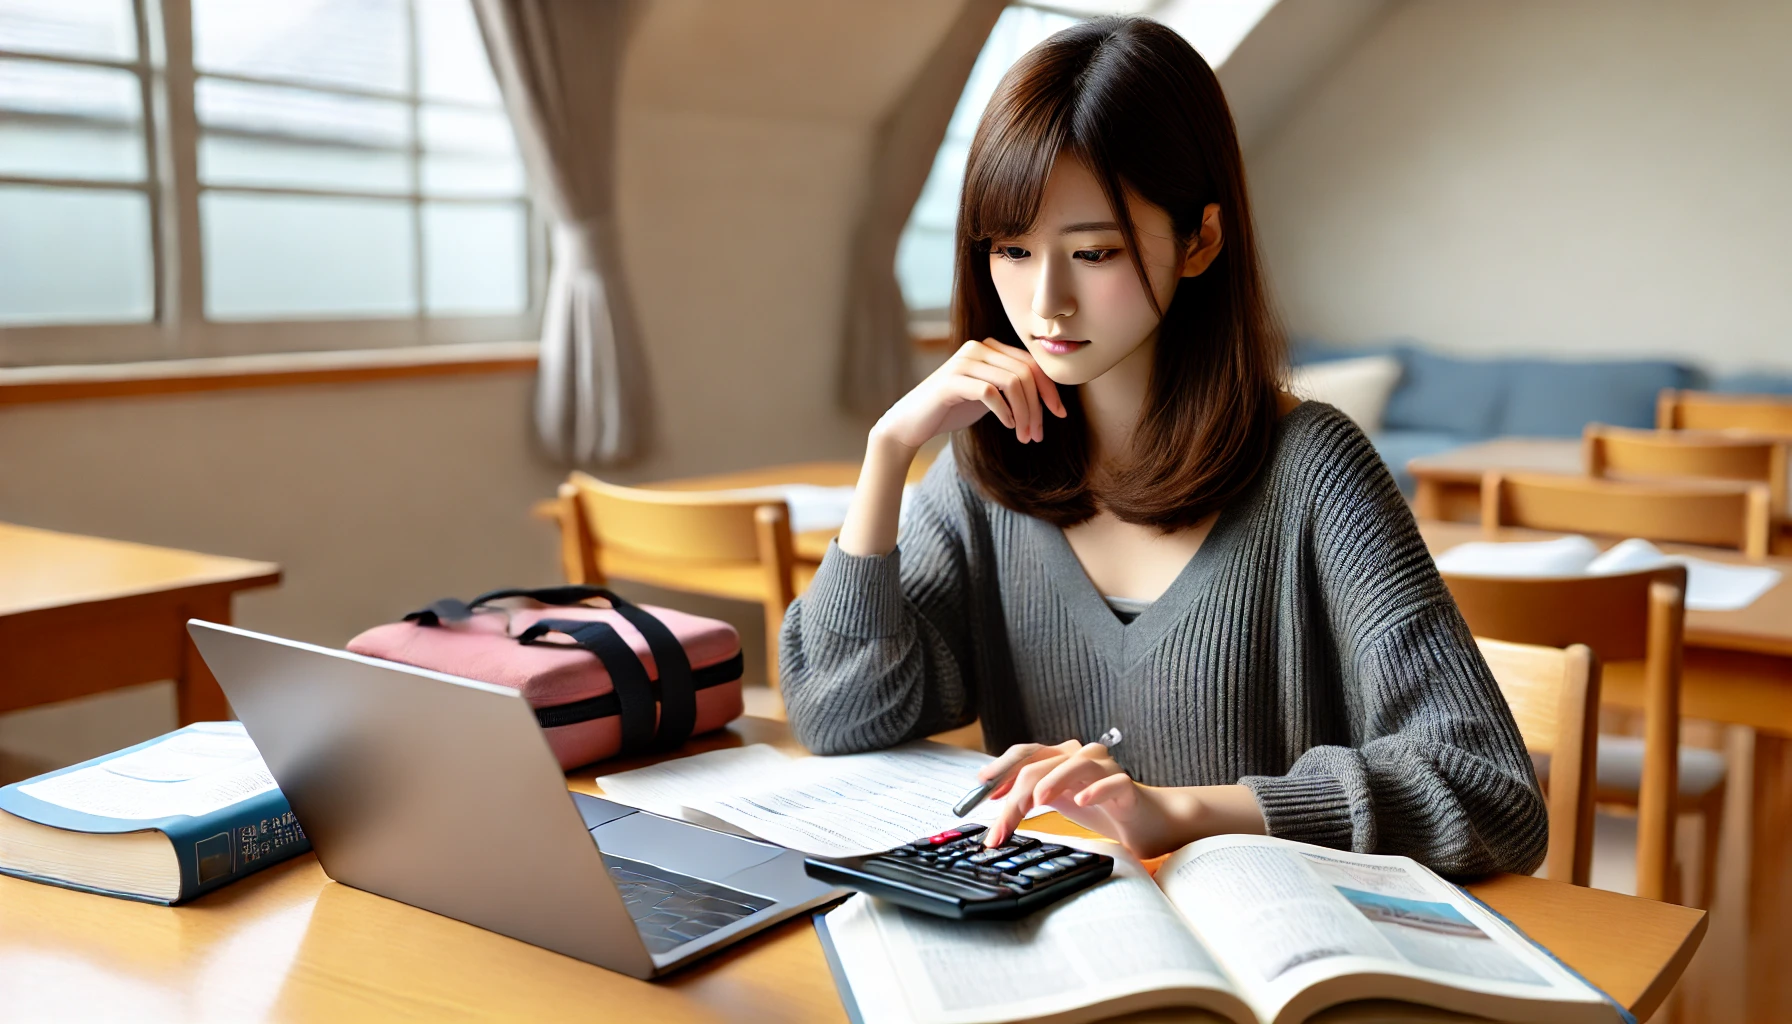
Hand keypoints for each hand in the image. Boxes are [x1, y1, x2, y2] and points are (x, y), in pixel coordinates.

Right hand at [872, 339, 1066, 451]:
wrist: (912, 422)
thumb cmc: (952, 409)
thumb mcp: (989, 395)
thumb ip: (1012, 387)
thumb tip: (1049, 396)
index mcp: (989, 347)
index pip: (1031, 363)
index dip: (1050, 389)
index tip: (1059, 414)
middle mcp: (978, 348)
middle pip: (1025, 373)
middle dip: (1038, 407)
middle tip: (1037, 434)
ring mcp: (964, 362)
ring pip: (1012, 382)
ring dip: (1024, 413)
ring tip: (1024, 436)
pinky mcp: (952, 381)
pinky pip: (990, 393)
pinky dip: (1005, 412)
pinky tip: (1008, 426)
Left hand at [979, 739, 1176, 858]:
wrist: (1145, 821)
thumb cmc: (1100, 807)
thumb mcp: (1058, 800)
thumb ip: (1031, 795)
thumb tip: (996, 805)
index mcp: (1061, 757)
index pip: (1026, 753)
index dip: (1003, 769)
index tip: (983, 789)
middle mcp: (1082, 755)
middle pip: (1042, 765)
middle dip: (1017, 795)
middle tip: (1002, 825)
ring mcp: (1106, 768)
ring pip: (1076, 764)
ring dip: (1053, 781)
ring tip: (1037, 801)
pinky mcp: (1127, 787)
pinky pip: (1112, 782)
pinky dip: (1095, 790)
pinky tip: (1082, 802)